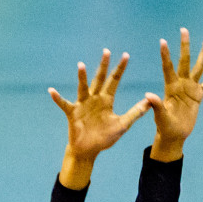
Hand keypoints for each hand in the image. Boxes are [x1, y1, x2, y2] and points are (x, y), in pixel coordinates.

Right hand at [50, 49, 150, 187]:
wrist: (88, 150)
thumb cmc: (104, 138)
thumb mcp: (122, 125)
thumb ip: (135, 113)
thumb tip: (150, 102)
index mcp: (106, 100)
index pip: (114, 81)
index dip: (120, 69)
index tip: (126, 55)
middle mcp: (95, 99)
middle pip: (100, 79)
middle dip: (103, 66)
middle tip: (107, 51)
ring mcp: (83, 105)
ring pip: (83, 88)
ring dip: (82, 77)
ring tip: (81, 65)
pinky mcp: (73, 113)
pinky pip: (64, 104)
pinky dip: (58, 98)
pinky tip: (52, 91)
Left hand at [145, 28, 202, 161]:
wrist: (174, 134)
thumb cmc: (165, 127)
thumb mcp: (160, 117)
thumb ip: (156, 106)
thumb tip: (148, 95)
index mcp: (171, 87)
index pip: (168, 68)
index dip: (166, 55)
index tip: (162, 41)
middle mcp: (181, 83)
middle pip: (185, 61)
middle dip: (185, 46)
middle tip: (184, 30)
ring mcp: (190, 88)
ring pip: (199, 66)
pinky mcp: (198, 95)